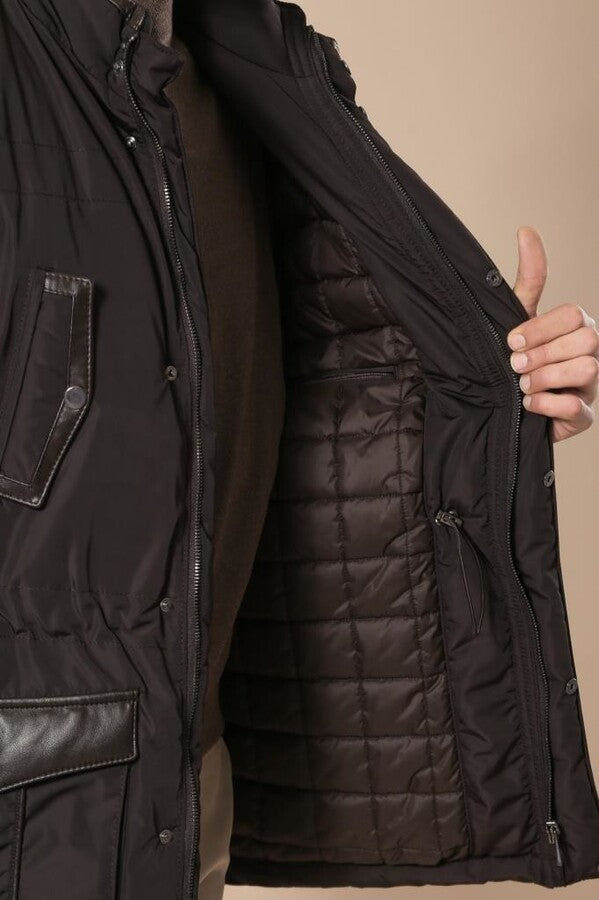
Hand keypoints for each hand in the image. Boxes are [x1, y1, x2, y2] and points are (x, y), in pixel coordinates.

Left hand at [506, 226, 598, 441]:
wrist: (498, 406)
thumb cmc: (515, 357)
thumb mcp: (517, 317)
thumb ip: (530, 279)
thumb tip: (527, 230)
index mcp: (576, 328)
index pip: (575, 315)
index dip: (542, 327)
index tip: (511, 340)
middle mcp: (589, 354)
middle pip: (587, 339)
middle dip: (545, 352)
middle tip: (514, 364)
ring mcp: (589, 387)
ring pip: (588, 369)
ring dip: (547, 376)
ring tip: (522, 385)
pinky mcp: (582, 418)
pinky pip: (580, 409)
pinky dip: (550, 405)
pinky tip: (528, 404)